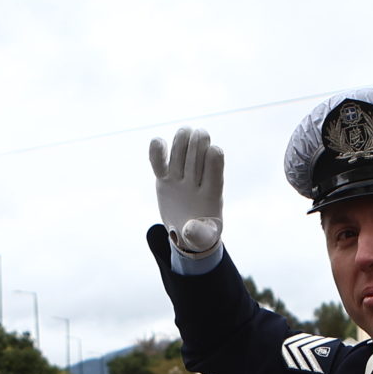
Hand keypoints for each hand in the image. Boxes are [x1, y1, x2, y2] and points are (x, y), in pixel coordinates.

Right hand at [149, 126, 224, 256]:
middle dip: (198, 141)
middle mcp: (197, 180)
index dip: (214, 156)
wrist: (187, 234)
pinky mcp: (165, 178)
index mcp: (211, 191)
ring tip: (182, 134)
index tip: (213, 152)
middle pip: (198, 152)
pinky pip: (159, 161)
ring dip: (181, 139)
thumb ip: (199, 234)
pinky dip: (157, 150)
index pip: (215, 167)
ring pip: (181, 150)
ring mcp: (180, 177)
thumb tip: (189, 228)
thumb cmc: (200, 235)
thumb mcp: (203, 239)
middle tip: (196, 135)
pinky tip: (157, 142)